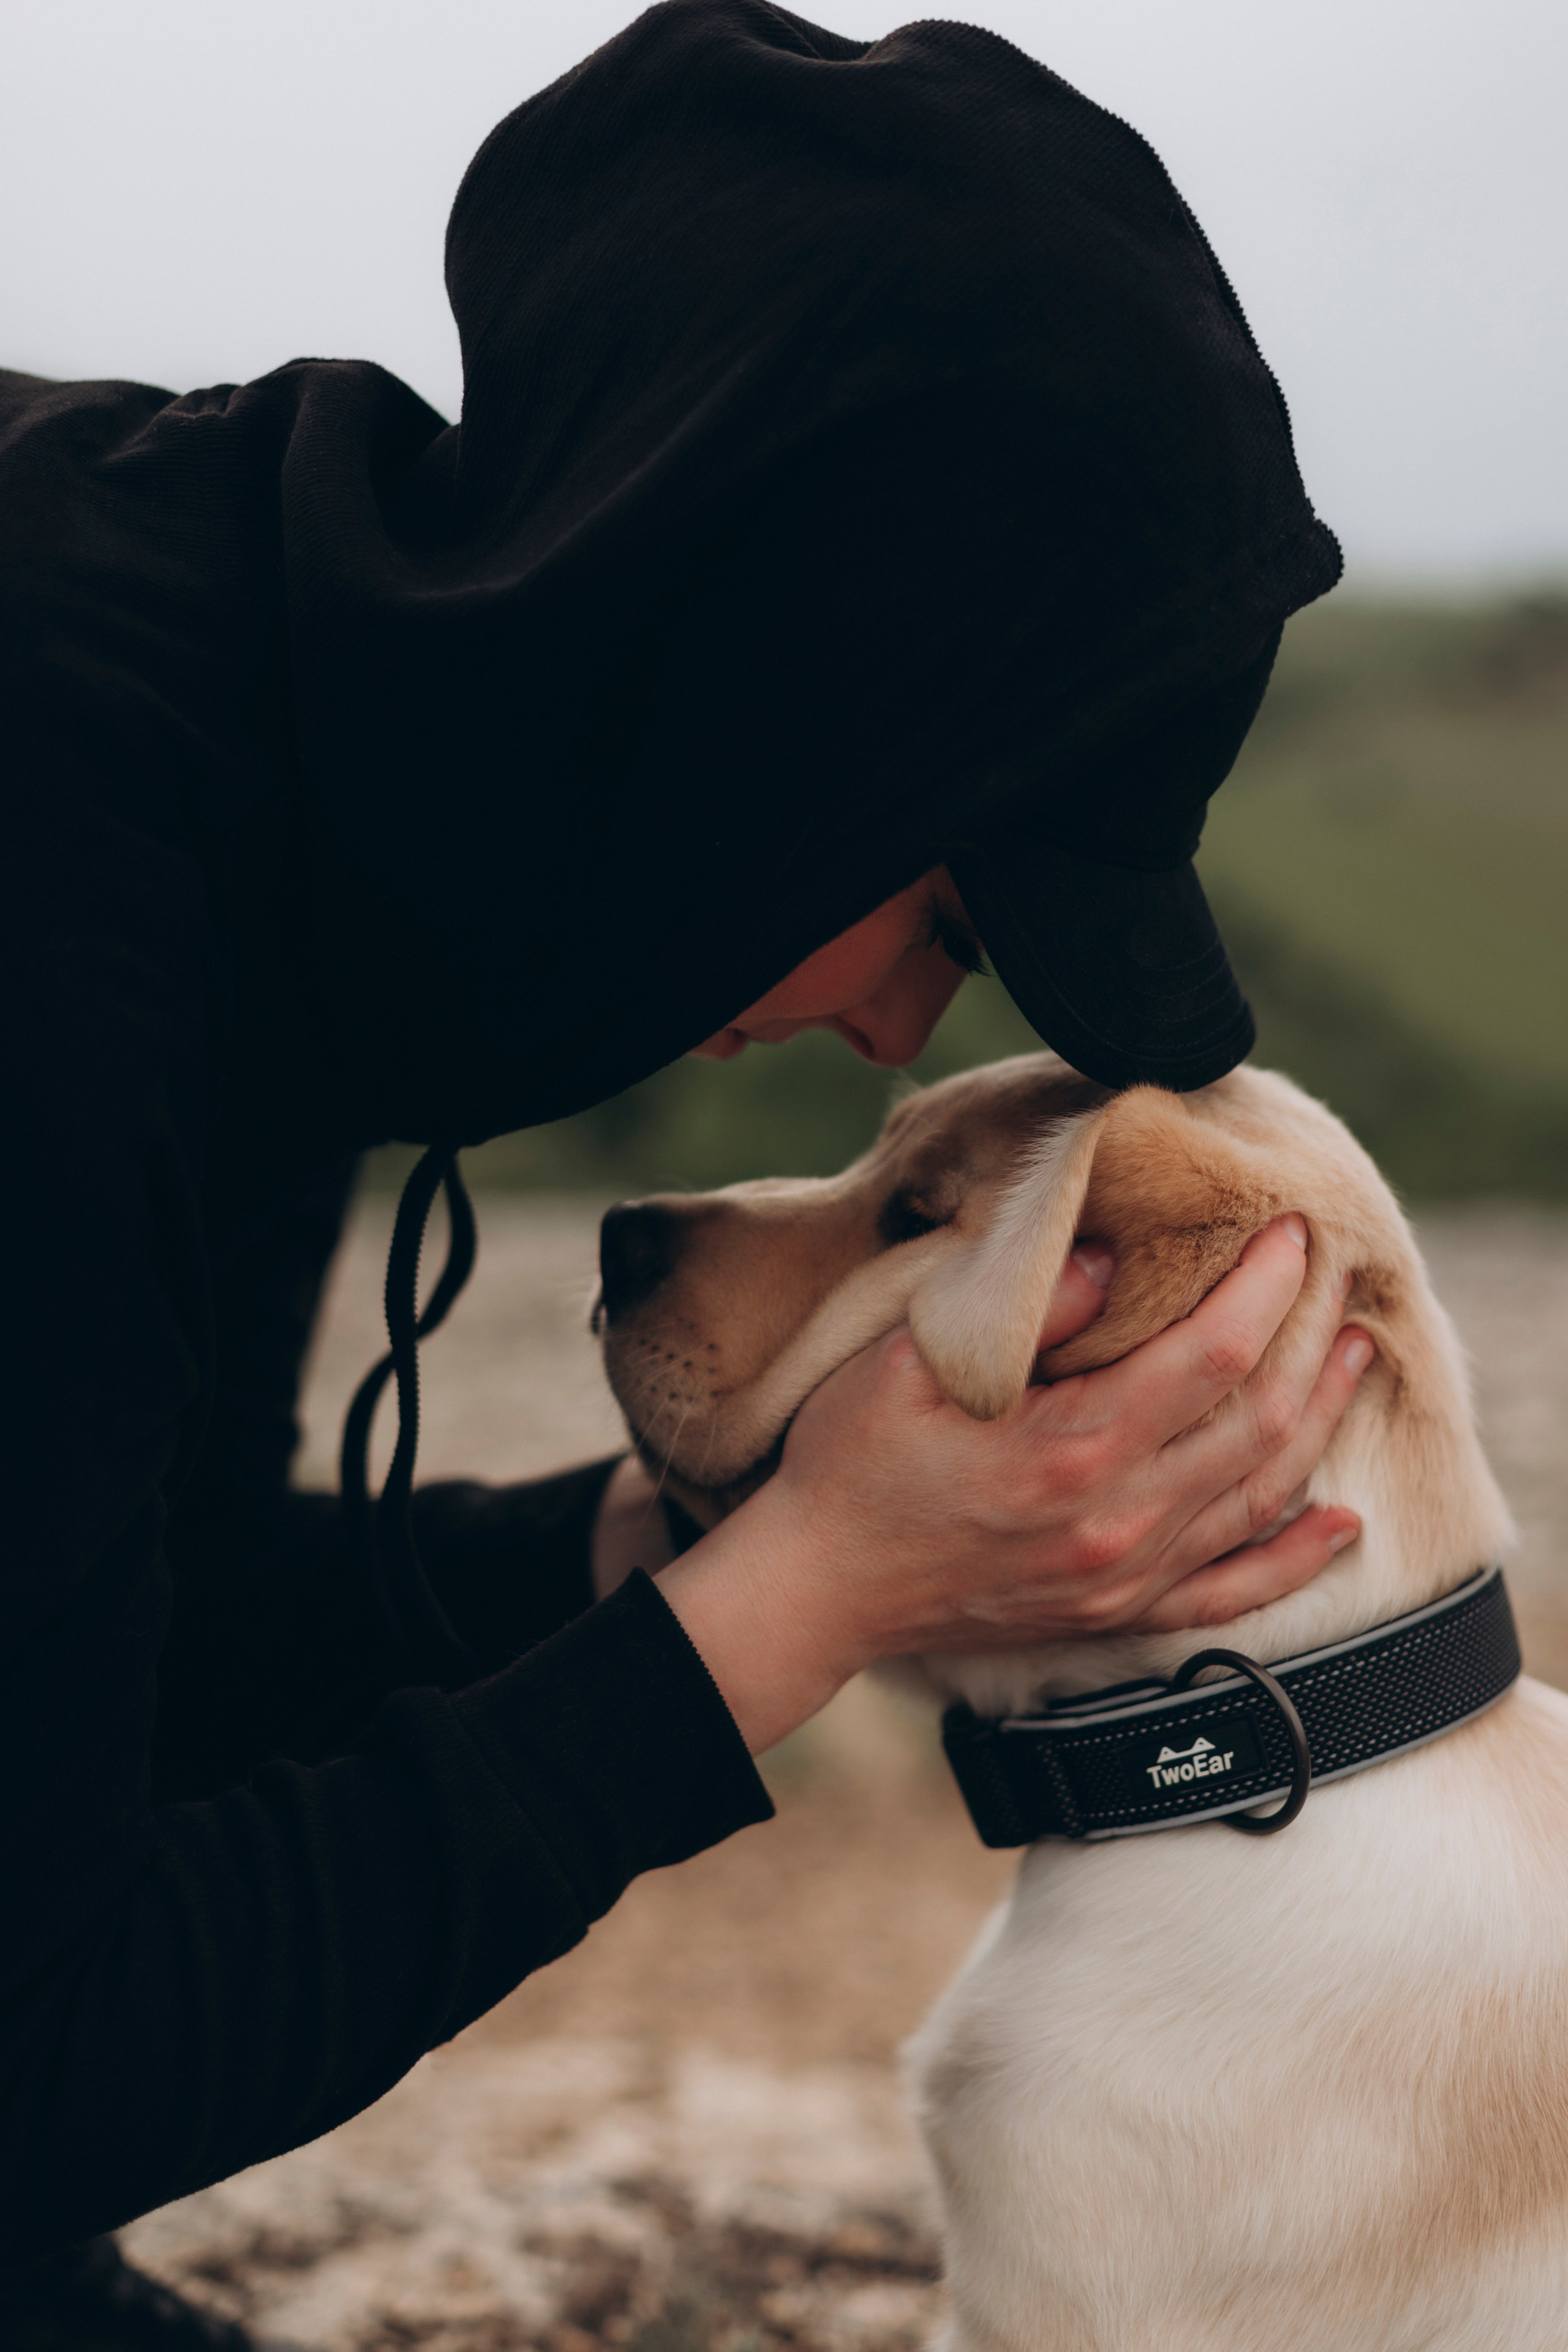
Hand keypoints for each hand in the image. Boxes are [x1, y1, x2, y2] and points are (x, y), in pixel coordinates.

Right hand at [659, 1217, 1369, 1751]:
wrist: (816, 1587)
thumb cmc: (851, 1463)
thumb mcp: (907, 1361)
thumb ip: (1024, 1310)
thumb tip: (1114, 1259)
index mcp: (1069, 1451)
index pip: (1209, 1354)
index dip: (1266, 1288)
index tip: (1292, 1234)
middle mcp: (1116, 1523)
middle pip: (1258, 1423)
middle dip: (1311, 1340)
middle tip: (1339, 1276)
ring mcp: (1123, 1579)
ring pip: (1261, 1497)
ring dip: (1321, 1423)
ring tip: (1353, 1356)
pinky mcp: (1117, 1615)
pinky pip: (1233, 1593)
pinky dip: (1296, 1558)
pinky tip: (1340, 1523)